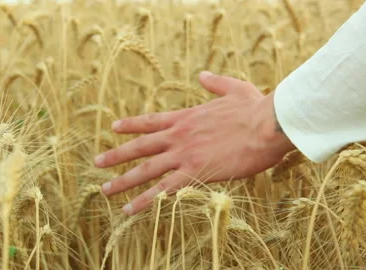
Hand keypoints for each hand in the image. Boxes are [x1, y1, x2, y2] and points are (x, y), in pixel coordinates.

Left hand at [94, 71, 295, 214]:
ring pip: (145, 170)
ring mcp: (184, 155)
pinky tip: (130, 210)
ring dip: (122, 181)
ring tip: (105, 190)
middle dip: (116, 155)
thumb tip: (202, 74)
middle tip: (97, 162)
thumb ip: (215, 83)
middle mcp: (179, 136)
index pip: (150, 122)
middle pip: (139, 147)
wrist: (268, 125)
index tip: (114, 127)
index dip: (130, 125)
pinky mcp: (195, 173)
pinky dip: (145, 201)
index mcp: (186, 117)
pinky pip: (163, 190)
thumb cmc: (256, 108)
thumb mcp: (234, 88)